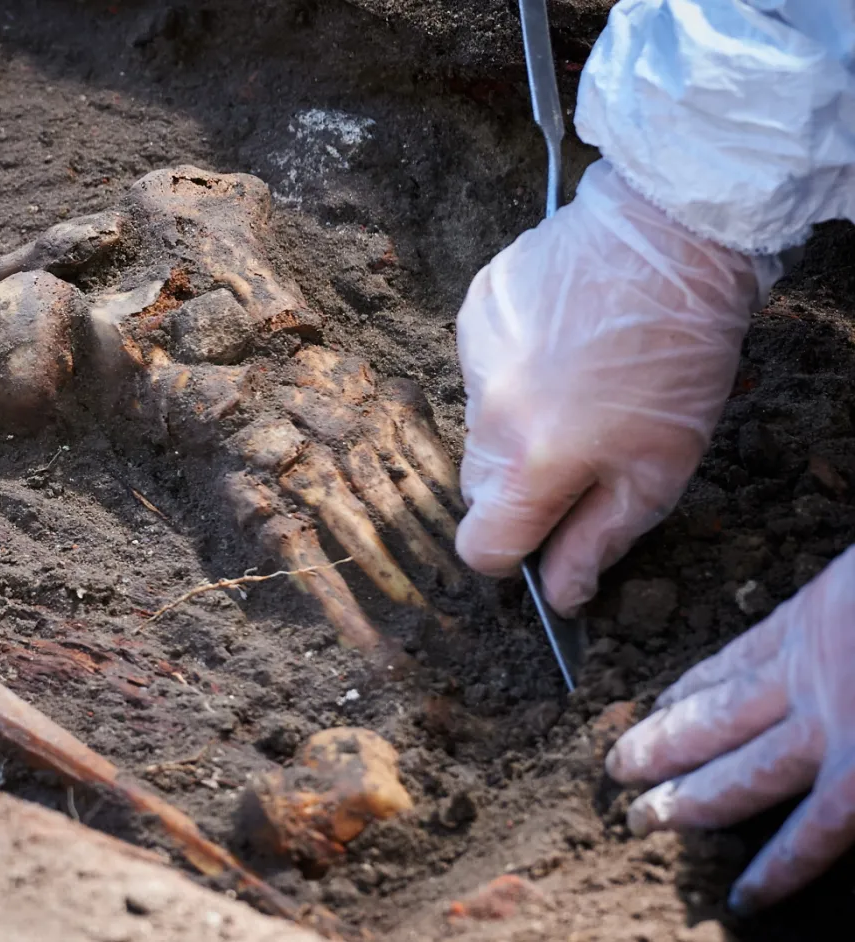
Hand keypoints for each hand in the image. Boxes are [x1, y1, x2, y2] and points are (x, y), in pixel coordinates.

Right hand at [454, 160, 781, 612]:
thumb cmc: (679, 360)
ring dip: (518, 420)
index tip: (541, 537)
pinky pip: (481, 366)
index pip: (481, 546)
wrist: (669, 239)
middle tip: (583, 448)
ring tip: (581, 382)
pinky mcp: (474, 312)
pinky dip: (515, 367)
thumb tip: (561, 594)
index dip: (510, 555)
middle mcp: (485, 415)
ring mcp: (473, 359)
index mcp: (532, 463)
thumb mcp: (662, 469)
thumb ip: (600, 539)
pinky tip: (563, 340)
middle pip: (479, 486)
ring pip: (480, 423)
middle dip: (522, 483)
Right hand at [607, 547, 854, 913]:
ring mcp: (805, 668)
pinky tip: (666, 695)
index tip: (738, 896)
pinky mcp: (800, 620)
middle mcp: (826, 724)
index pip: (814, 832)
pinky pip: (733, 659)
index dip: (775, 867)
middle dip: (683, 801)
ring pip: (719, 715)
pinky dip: (693, 681)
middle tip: (633, 818)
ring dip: (665, 740)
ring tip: (620, 762)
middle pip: (740, 774)